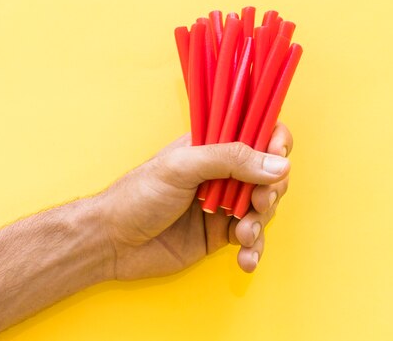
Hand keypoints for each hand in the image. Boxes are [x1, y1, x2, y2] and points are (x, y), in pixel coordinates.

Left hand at [96, 122, 292, 279]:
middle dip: (271, 189)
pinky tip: (245, 260)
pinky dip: (253, 250)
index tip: (278, 159)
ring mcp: (224, 205)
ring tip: (242, 235)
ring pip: (263, 208)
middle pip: (268, 173)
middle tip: (258, 203)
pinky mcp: (221, 235)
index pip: (256, 132)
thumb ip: (230, 160)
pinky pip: (251, 240)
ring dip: (260, 223)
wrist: (112, 242)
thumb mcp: (183, 167)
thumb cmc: (139, 195)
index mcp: (213, 146)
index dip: (274, 143)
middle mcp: (223, 173)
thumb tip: (279, 164)